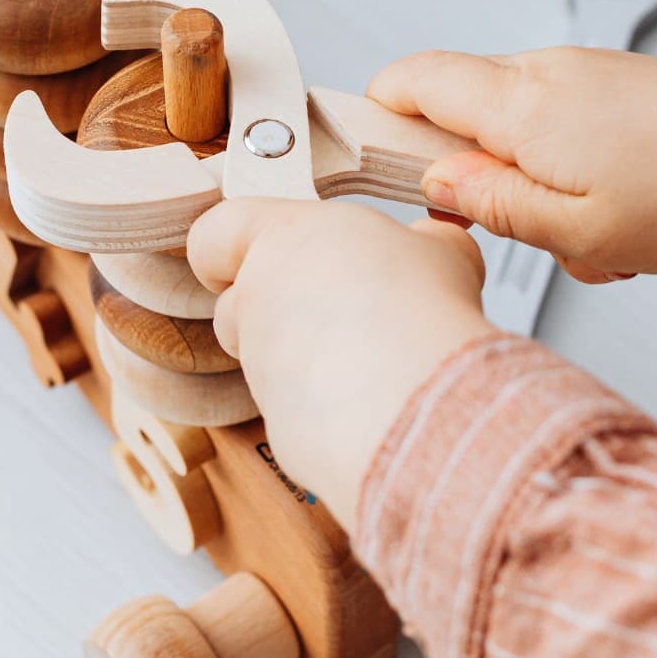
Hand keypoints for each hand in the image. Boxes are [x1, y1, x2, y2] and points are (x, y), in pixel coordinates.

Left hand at [187, 200, 490, 525]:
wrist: (414, 399)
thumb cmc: (421, 308)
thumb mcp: (442, 249)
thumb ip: (420, 242)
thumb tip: (431, 244)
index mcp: (283, 238)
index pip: (213, 234)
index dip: (228, 249)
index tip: (266, 259)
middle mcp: (256, 300)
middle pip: (236, 306)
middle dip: (277, 314)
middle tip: (340, 317)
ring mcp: (260, 366)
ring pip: (266, 362)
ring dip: (305, 363)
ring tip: (373, 365)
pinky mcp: (276, 423)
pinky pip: (295, 412)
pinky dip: (327, 410)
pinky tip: (376, 406)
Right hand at [369, 47, 656, 279]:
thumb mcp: (576, 230)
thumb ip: (491, 205)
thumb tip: (435, 184)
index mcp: (522, 105)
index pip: (411, 79)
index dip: (375, 115)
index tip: (367, 160)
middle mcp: (545, 73)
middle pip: (456, 105)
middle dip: (463, 172)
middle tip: (498, 222)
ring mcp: (581, 74)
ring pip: (510, 126)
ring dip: (523, 182)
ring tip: (577, 227)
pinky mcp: (611, 85)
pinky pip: (555, 127)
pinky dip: (563, 172)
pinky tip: (608, 212)